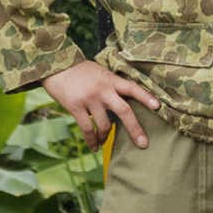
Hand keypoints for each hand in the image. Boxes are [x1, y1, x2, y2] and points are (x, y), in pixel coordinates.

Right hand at [43, 61, 160, 150]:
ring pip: (104, 124)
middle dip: (135, 129)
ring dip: (106, 137)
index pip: (132, 88)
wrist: (54, 65)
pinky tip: (94, 148)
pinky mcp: (75, 107)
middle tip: (143, 144)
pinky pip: (87, 129)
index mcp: (110, 79)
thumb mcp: (98, 71)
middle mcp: (102, 89)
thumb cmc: (78, 70)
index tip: (158, 107)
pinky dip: (92, 141)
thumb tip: (121, 104)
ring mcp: (89, 99)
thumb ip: (110, 85)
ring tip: (104, 142)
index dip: (146, 97)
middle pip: (124, 111)